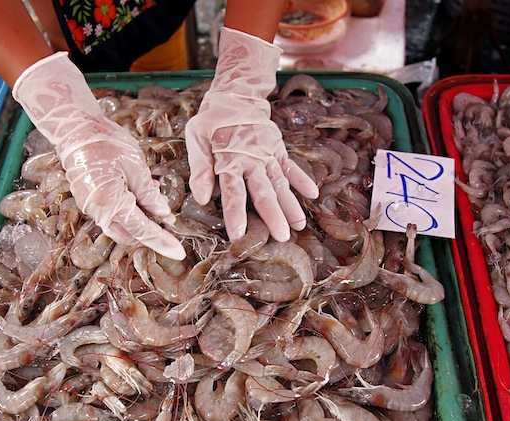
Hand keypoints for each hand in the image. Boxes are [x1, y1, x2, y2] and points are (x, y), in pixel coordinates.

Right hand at [12, 52, 184, 260]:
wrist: (75, 129)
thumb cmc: (106, 141)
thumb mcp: (135, 165)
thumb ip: (149, 194)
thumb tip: (164, 215)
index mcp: (110, 201)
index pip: (142, 230)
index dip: (163, 242)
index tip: (179, 253)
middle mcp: (97, 210)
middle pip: (130, 235)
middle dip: (151, 235)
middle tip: (171, 224)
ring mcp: (90, 208)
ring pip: (120, 228)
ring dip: (140, 224)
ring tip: (157, 206)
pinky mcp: (89, 202)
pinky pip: (112, 216)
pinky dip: (129, 213)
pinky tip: (141, 198)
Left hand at [185, 27, 318, 241]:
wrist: (235, 95)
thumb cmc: (211, 121)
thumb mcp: (196, 139)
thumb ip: (200, 169)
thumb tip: (202, 198)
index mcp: (229, 159)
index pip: (233, 192)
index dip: (235, 213)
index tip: (239, 234)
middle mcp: (252, 160)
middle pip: (264, 192)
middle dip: (273, 216)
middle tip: (282, 237)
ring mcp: (268, 155)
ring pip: (281, 184)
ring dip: (291, 205)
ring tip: (299, 225)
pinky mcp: (277, 149)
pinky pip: (291, 166)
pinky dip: (302, 179)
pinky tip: (312, 194)